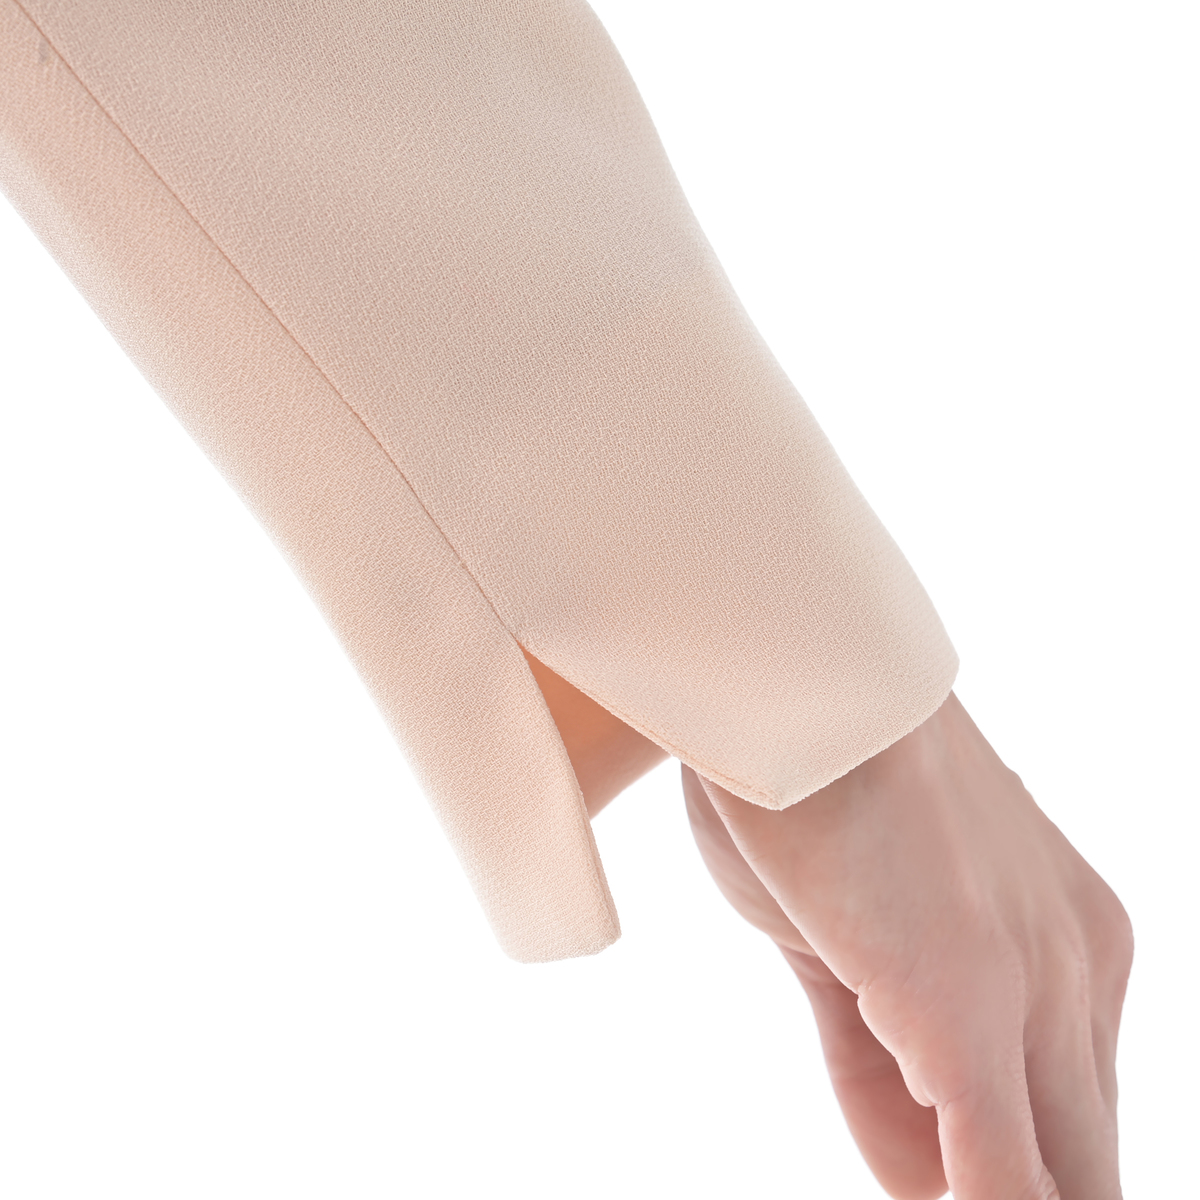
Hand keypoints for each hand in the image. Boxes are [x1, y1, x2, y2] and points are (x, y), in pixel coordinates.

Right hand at [682, 693, 1131, 1199]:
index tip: (941, 1187)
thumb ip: (879, 1050)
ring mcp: (1034, 986)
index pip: (1059, 1118)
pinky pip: (1000, 1175)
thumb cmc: (801, 782)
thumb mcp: (845, 937)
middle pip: (1082, 1160)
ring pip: (1059, 1176)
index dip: (1012, 1183)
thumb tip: (915, 1173)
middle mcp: (1078, 966)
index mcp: (1065, 940)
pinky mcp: (965, 1006)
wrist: (788, 673)